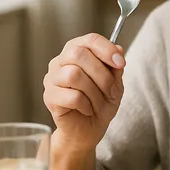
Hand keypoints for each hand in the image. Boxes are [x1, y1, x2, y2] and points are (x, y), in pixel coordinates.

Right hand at [43, 33, 125, 150]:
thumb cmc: (100, 102)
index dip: (107, 49)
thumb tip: (119, 49)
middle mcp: (61, 61)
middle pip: (78, 54)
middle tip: (112, 91)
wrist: (89, 129)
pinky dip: (86, 105)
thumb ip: (115, 66)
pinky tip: (87, 109)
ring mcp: (52, 79)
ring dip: (94, 91)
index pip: (90, 39)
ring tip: (98, 102)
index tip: (121, 63)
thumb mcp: (115, 83)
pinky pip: (71, 96)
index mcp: (77, 51)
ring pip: (73, 75)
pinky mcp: (49, 97)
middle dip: (102, 75)